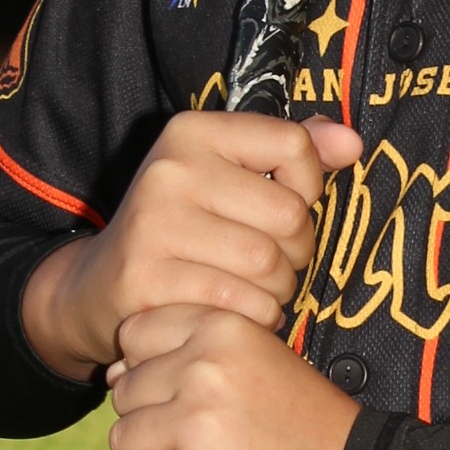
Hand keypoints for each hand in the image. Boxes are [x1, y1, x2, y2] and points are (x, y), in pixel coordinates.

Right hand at [21, 110, 361, 378]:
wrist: (97, 286)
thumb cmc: (181, 227)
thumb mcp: (226, 174)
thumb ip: (292, 152)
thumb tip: (352, 143)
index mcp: (191, 132)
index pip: (292, 145)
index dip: (306, 185)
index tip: (282, 205)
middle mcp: (170, 171)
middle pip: (290, 215)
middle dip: (296, 250)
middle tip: (271, 261)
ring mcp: (155, 226)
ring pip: (270, 266)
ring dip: (277, 290)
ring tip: (254, 288)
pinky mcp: (149, 282)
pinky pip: (243, 306)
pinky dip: (254, 317)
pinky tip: (235, 311)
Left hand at [106, 306, 361, 449]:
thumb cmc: (313, 430)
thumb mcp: (267, 364)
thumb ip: (199, 355)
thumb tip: (113, 371)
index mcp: (226, 327)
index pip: (137, 332)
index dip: (149, 368)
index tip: (182, 396)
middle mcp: (206, 366)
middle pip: (126, 390)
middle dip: (149, 421)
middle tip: (197, 446)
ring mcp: (197, 421)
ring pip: (122, 438)